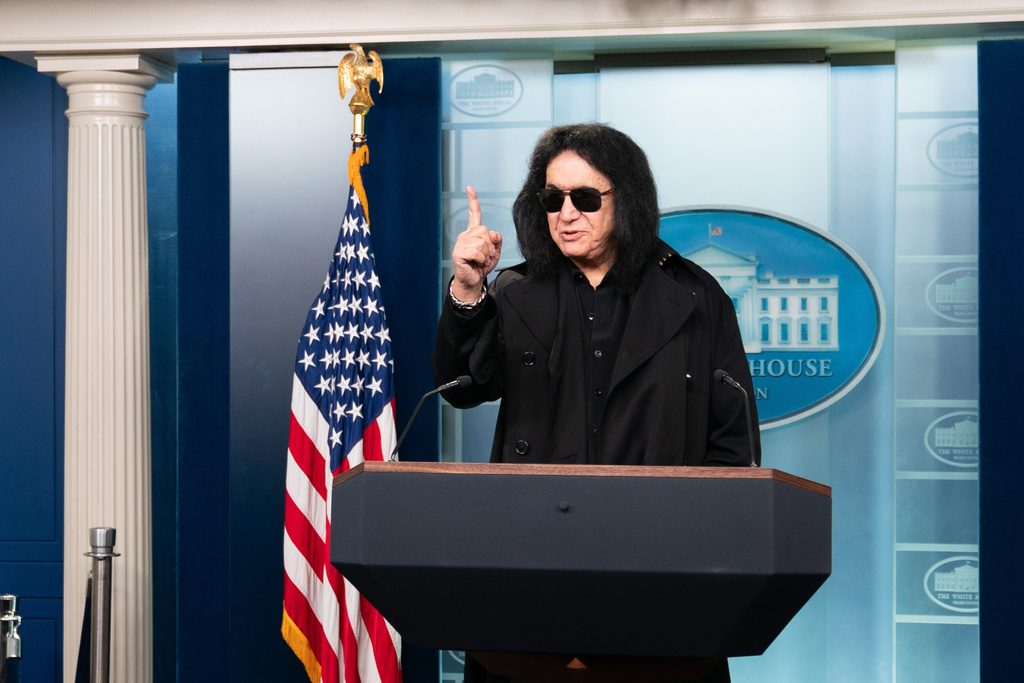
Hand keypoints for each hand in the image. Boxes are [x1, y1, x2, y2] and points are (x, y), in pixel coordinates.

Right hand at [451, 186, 502, 301]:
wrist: (473, 281)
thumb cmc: (481, 267)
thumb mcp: (495, 252)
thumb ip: (497, 240)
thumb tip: (493, 233)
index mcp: (474, 233)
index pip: (474, 214)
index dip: (473, 201)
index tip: (470, 188)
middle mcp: (466, 235)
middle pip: (484, 230)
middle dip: (490, 246)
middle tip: (485, 256)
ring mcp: (461, 243)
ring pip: (482, 242)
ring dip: (486, 255)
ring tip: (480, 261)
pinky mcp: (458, 253)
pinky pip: (477, 251)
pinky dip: (481, 259)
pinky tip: (476, 263)